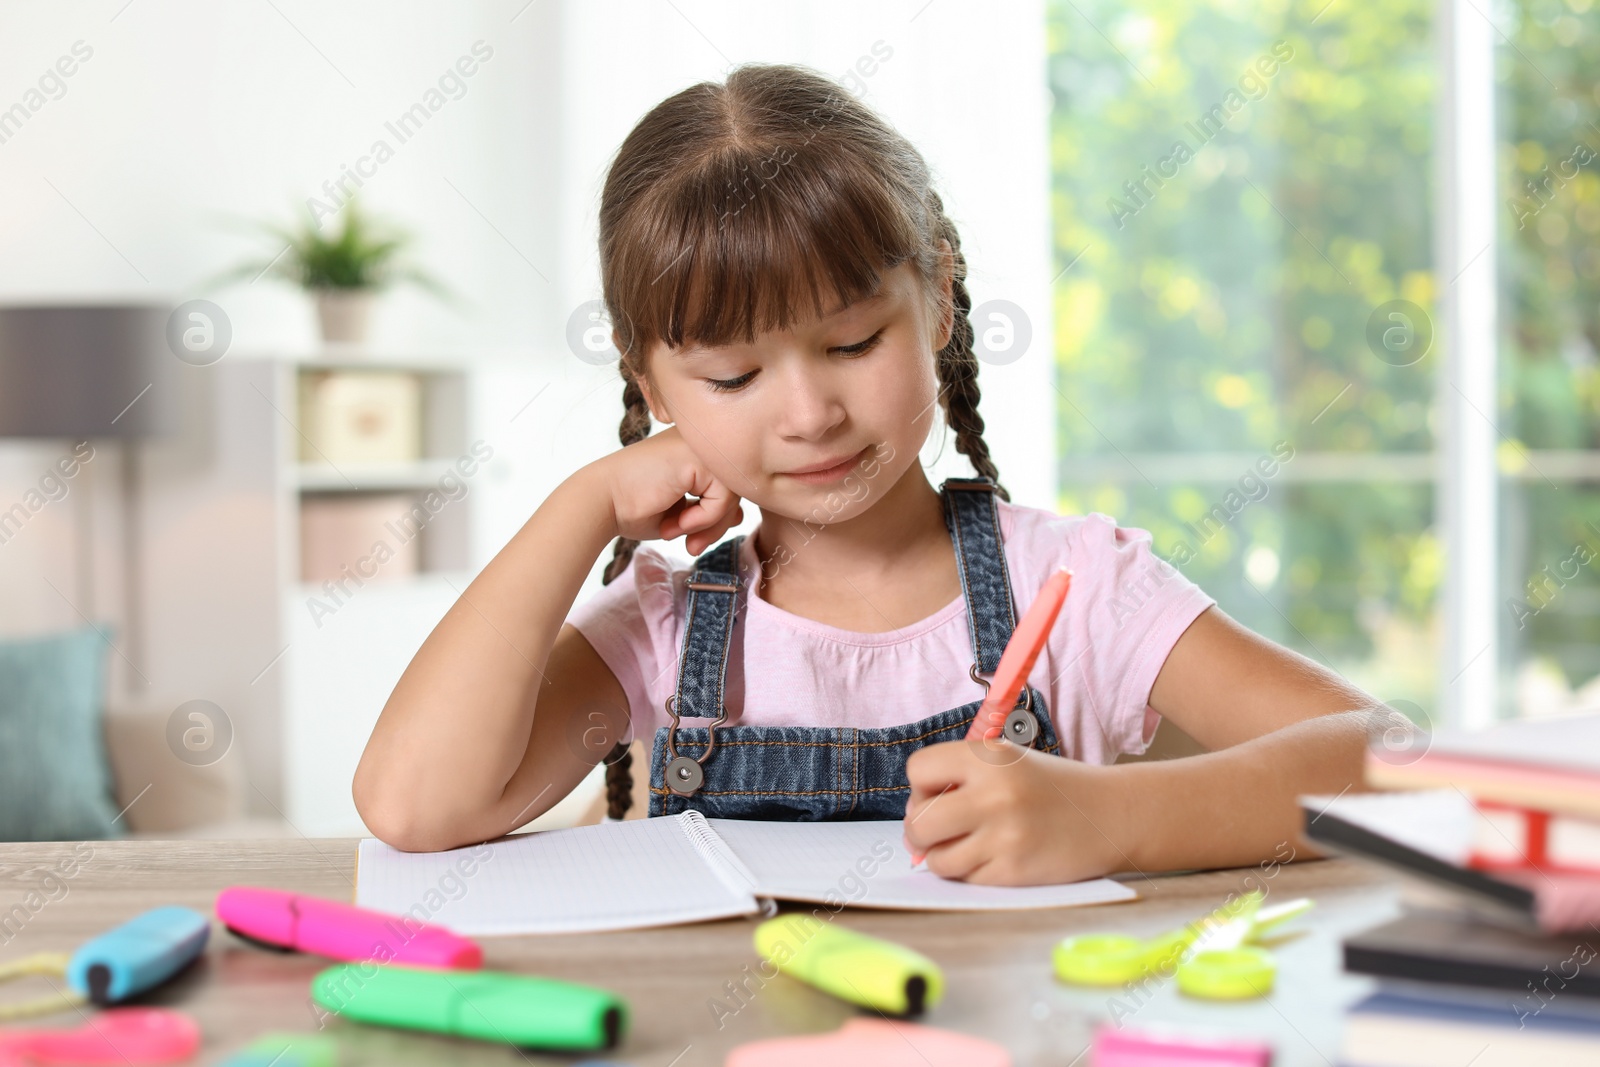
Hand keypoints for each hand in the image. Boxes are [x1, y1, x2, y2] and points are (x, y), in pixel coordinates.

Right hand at [594, 425, 744, 554]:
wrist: (601, 502)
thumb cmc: (633, 507)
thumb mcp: (682, 512)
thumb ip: (709, 510)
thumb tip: (740, 515)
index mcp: (694, 449)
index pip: (727, 486)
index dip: (717, 518)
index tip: (693, 540)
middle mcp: (700, 442)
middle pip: (735, 490)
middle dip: (717, 526)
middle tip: (692, 547)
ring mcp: (700, 446)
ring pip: (734, 495)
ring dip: (708, 526)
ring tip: (677, 533)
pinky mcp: (698, 457)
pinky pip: (723, 498)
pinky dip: (703, 520)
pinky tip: (675, 524)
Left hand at [902, 739, 1129, 884]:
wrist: (1111, 815)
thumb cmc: (1049, 789)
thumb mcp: (1007, 762)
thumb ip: (959, 780)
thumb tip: (913, 826)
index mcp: (988, 756)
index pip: (918, 770)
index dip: (922, 786)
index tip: (940, 794)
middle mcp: (994, 793)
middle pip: (918, 821)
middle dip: (920, 830)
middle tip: (937, 831)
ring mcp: (1004, 835)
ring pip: (937, 859)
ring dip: (944, 858)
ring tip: (967, 846)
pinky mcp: (1014, 871)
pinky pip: (966, 880)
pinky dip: (972, 874)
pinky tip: (994, 858)